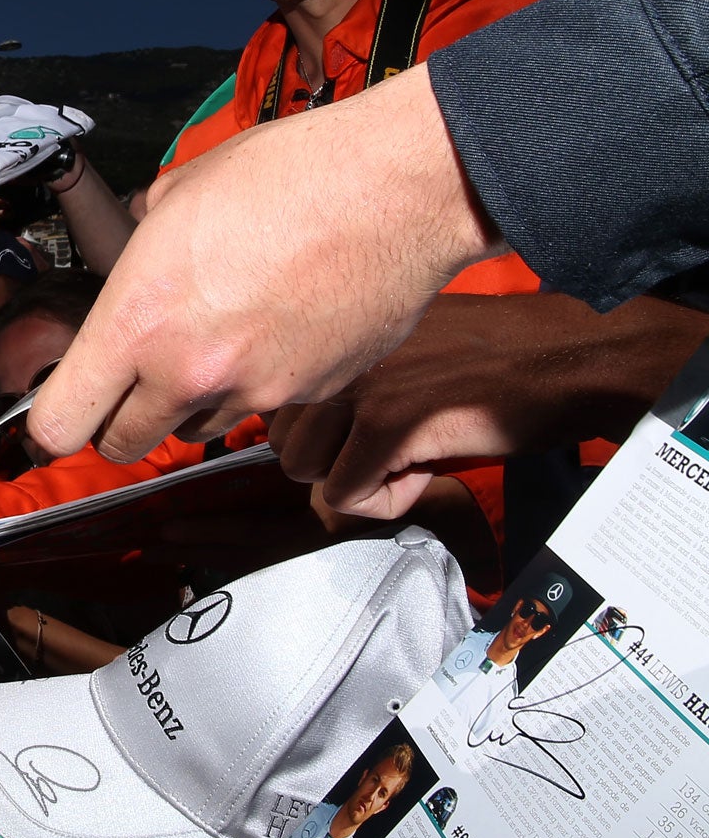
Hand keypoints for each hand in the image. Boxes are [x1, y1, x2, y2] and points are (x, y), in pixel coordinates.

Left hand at [28, 64, 498, 464]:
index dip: (52, 422)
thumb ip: (138, 247)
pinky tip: (273, 331)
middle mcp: (189, 370)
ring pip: (193, 430)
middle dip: (118, 419)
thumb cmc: (287, 176)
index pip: (61, 423)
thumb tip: (133, 258)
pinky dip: (255, 387)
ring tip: (217, 338)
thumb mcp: (177, 195)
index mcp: (138, 320)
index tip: (59, 410)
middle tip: (133, 380)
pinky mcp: (307, 396)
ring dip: (190, 403)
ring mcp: (253, 391)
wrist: (393, 190)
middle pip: (121, 444)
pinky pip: (259, 410)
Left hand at [271, 293, 708, 516]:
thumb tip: (295, 429)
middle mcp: (335, 354)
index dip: (318, 438)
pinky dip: (385, 502)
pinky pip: (345, 494)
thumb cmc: (494, 359)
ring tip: (409, 457)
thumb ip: (344, 378)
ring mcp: (359, 386)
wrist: (566, 357)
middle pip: (283, 443)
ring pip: (304, 470)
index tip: (363, 436)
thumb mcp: (399, 351)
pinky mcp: (390, 423)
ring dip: (358, 481)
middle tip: (394, 450)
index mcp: (334, 335)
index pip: (270, 405)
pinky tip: (425, 471)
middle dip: (335, 463)